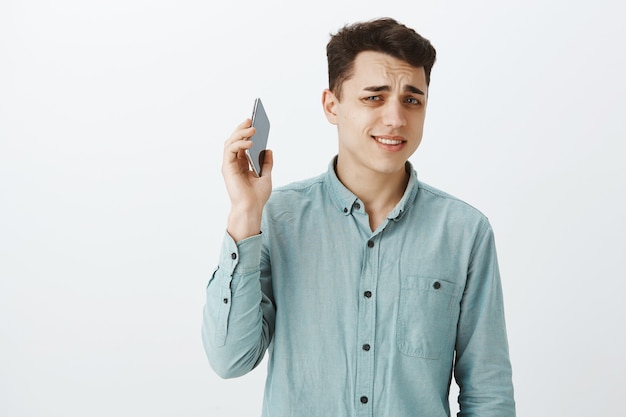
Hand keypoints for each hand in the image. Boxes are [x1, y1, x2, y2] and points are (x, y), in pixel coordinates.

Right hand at [222, 118, 273, 240]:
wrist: (251, 208)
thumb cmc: (256, 196)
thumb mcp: (266, 176)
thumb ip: (267, 163)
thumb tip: (268, 149)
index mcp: (242, 164)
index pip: (242, 144)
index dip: (246, 132)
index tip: (253, 122)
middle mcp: (234, 163)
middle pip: (234, 140)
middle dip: (241, 129)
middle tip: (251, 120)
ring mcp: (229, 165)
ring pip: (230, 142)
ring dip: (240, 133)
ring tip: (252, 128)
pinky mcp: (227, 168)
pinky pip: (230, 150)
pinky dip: (239, 144)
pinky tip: (250, 142)